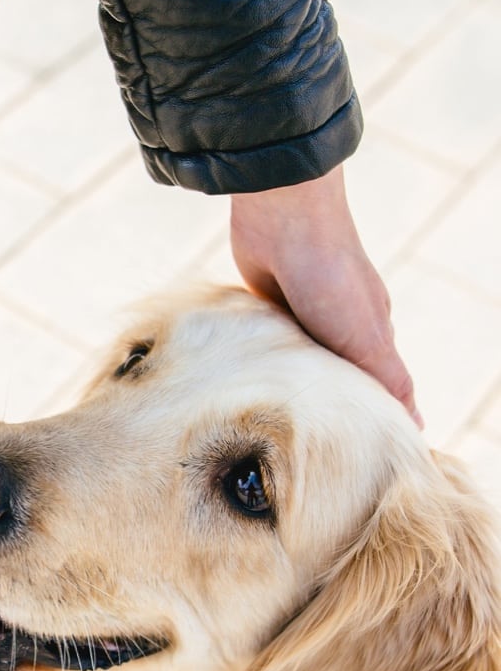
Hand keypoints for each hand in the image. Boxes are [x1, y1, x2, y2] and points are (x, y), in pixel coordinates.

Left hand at [230, 165, 421, 426]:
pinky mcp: (269, 307)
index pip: (375, 386)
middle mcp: (339, 325)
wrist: (284, 220)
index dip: (369, 416)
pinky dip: (266, 361)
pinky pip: (269, 343)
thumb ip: (388, 380)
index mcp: (372, 333)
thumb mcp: (367, 339)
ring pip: (299, 364)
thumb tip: (418, 424)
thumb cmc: (332, 278)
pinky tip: (253, 384)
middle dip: (325, 405)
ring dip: (291, 384)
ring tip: (276, 421)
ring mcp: (303, 315)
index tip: (356, 450)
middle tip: (307, 445)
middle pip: (334, 377)